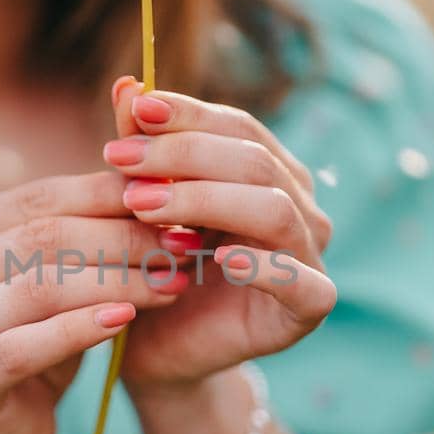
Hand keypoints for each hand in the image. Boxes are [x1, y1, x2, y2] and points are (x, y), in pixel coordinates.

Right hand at [0, 172, 191, 433]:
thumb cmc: (33, 352)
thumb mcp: (55, 287)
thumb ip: (81, 237)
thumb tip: (153, 177)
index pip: (37, 198)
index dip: (108, 196)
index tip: (173, 200)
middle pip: (41, 238)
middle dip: (122, 238)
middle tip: (183, 245)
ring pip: (40, 288)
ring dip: (117, 281)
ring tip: (171, 282)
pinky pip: (26, 346)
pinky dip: (82, 328)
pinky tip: (128, 321)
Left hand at [101, 77, 337, 396]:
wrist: (158, 350)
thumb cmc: (150, 268)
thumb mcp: (139, 204)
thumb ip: (141, 150)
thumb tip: (126, 83)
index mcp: (266, 172)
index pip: (237, 126)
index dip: (187, 114)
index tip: (135, 110)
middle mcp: (298, 207)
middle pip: (254, 161)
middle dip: (184, 155)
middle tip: (122, 160)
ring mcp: (310, 257)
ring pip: (274, 208)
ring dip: (205, 201)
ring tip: (144, 206)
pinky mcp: (309, 309)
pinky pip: (299, 281)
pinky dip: (262, 266)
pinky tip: (218, 259)